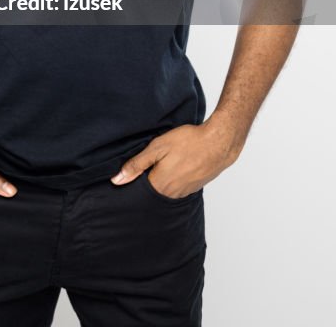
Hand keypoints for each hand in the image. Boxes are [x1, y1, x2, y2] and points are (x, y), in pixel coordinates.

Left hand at [110, 117, 244, 198]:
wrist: (219, 142)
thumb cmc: (188, 141)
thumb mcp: (158, 147)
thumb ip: (137, 164)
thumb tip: (117, 180)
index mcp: (160, 185)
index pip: (138, 192)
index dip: (133, 183)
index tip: (130, 174)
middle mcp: (172, 194)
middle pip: (152, 193)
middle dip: (146, 183)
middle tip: (146, 167)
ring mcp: (185, 192)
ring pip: (165, 191)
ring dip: (161, 182)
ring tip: (163, 165)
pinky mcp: (194, 188)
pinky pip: (178, 188)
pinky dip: (173, 180)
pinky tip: (176, 167)